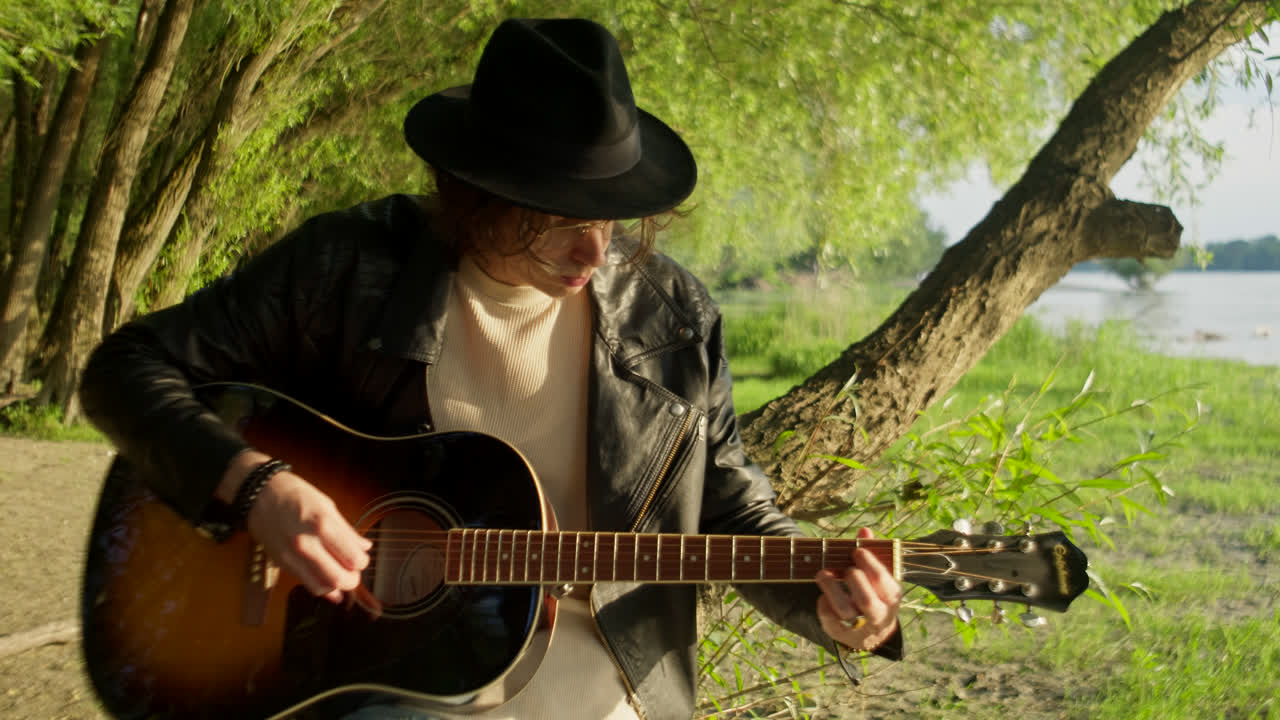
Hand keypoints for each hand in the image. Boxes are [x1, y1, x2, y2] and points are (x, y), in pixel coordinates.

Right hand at [243, 467, 371, 602]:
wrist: (261, 495)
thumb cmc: (296, 495)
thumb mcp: (327, 505)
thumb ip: (347, 530)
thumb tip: (365, 547)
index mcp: (323, 524)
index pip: (353, 559)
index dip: (362, 562)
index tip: (361, 558)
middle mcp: (306, 544)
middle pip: (339, 579)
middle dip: (352, 579)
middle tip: (354, 571)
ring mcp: (292, 556)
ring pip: (322, 587)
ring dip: (336, 586)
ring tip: (339, 574)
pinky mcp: (282, 563)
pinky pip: (306, 584)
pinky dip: (321, 588)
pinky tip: (327, 583)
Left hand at [815, 527, 901, 652]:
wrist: (872, 634)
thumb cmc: (875, 595)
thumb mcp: (879, 578)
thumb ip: (871, 554)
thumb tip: (865, 530)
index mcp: (891, 597)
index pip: (882, 580)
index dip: (868, 563)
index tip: (857, 551)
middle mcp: (878, 614)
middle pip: (866, 600)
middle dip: (853, 579)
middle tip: (846, 568)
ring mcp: (859, 626)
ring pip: (845, 611)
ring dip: (831, 588)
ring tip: (822, 574)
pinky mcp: (841, 632)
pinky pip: (829, 618)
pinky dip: (823, 603)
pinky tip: (823, 594)